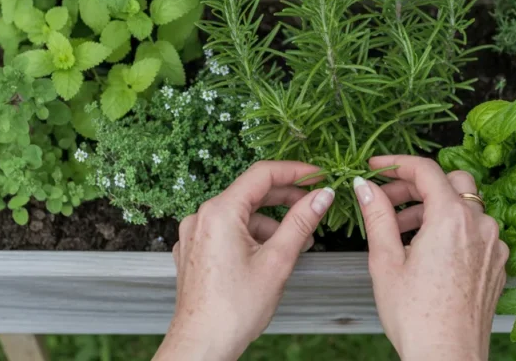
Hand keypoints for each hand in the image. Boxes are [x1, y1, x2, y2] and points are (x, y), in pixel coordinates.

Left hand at [154, 161, 334, 360]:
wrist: (200, 347)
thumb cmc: (234, 309)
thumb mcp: (277, 261)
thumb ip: (301, 222)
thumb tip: (322, 195)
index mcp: (219, 212)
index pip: (262, 174)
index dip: (295, 171)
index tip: (319, 176)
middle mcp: (201, 217)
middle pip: (250, 193)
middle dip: (285, 198)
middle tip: (315, 205)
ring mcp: (194, 234)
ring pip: (240, 215)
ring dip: (270, 222)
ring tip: (297, 242)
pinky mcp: (193, 251)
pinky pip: (226, 231)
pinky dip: (251, 235)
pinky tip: (270, 254)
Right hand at [353, 156, 507, 360]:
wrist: (448, 357)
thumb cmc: (417, 316)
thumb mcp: (386, 261)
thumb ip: (377, 215)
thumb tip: (366, 186)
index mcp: (451, 218)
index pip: (426, 170)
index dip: (397, 163)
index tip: (377, 168)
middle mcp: (480, 224)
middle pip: (450, 182)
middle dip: (417, 186)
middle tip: (388, 199)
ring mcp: (494, 244)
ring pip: (465, 206)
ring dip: (434, 209)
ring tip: (402, 231)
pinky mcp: (498, 263)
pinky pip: (476, 231)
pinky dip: (452, 229)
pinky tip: (429, 251)